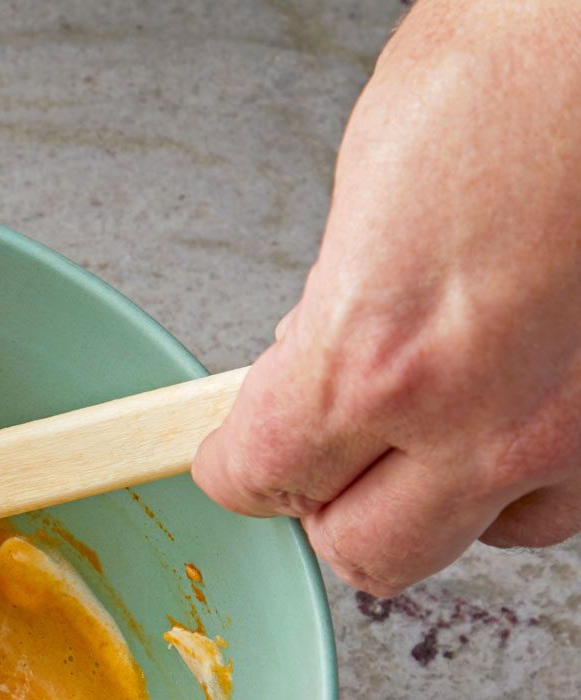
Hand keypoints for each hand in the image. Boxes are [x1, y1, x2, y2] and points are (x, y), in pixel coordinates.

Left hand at [193, 0, 580, 596]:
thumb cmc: (524, 66)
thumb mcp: (371, 190)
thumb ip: (335, 308)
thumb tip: (310, 360)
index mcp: (376, 363)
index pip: (261, 480)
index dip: (238, 465)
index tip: (236, 451)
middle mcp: (483, 422)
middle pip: (364, 550)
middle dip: (330, 503)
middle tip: (326, 447)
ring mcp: (576, 431)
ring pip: (483, 535)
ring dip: (444, 493)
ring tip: (437, 415)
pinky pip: (569, 495)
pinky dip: (534, 469)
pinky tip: (519, 399)